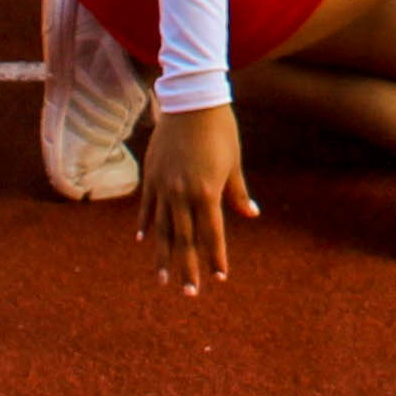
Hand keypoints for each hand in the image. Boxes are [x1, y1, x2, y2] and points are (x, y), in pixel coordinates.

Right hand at [136, 103, 251, 295]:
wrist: (191, 101)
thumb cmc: (220, 131)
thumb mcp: (234, 163)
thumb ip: (238, 193)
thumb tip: (252, 214)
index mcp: (207, 192)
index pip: (212, 234)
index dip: (216, 257)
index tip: (219, 277)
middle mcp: (183, 195)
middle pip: (185, 239)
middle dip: (189, 267)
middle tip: (190, 293)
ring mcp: (164, 187)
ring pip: (163, 230)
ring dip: (164, 256)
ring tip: (164, 279)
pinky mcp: (152, 177)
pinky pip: (148, 208)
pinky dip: (146, 225)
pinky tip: (144, 241)